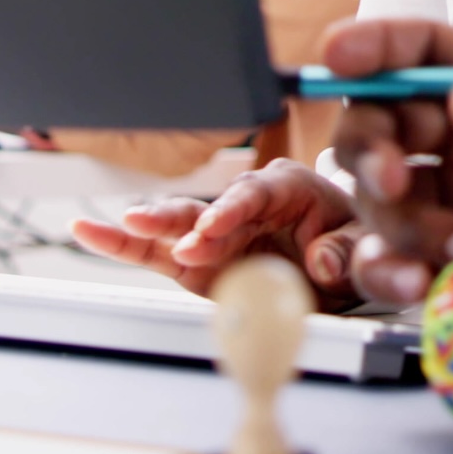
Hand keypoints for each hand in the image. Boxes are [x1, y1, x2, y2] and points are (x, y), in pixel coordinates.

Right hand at [68, 161, 362, 298]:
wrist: (341, 266)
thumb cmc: (351, 240)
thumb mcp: (363, 243)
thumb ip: (345, 251)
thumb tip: (323, 262)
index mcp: (288, 187)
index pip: (255, 194)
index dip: (232, 210)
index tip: (213, 228)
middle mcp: (244, 204)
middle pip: (208, 206)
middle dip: (184, 219)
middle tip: (165, 232)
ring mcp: (216, 233)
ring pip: (176, 224)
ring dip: (149, 226)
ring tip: (116, 224)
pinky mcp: (196, 260)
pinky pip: (156, 250)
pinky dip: (124, 242)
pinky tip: (89, 231)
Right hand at [308, 17, 452, 312]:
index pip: (424, 51)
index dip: (376, 46)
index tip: (339, 55)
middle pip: (382, 128)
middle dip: (372, 149)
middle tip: (394, 178)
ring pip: (379, 205)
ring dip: (398, 225)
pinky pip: (396, 268)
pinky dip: (395, 275)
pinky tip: (425, 283)